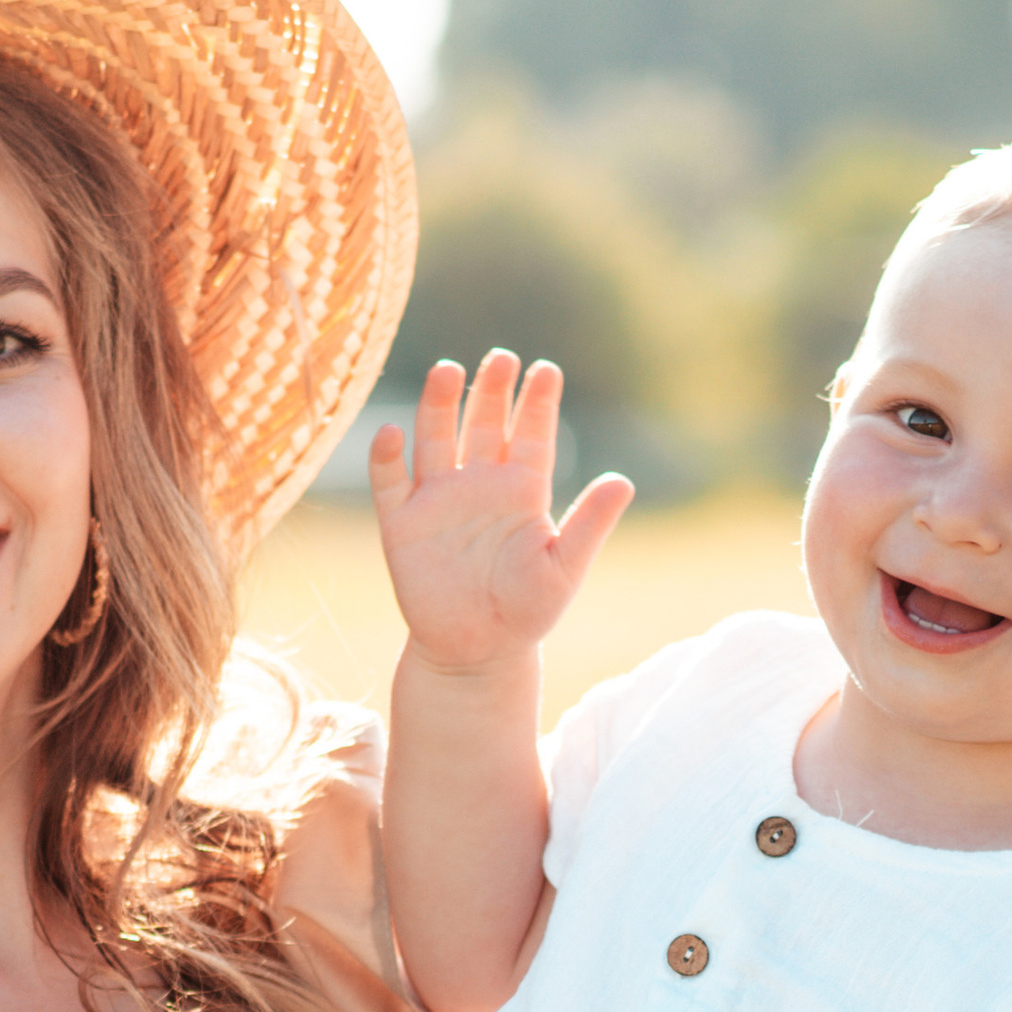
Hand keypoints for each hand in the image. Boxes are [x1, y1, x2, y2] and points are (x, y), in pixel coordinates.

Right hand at [370, 350, 632, 675]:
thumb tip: (623, 480)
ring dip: (439, 406)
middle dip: (492, 390)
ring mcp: (438, 500)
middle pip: (485, 424)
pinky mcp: (402, 524)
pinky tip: (393, 433)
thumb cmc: (527, 613)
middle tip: (502, 358)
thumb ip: (590, 524)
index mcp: (523, 491)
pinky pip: (391, 483)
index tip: (546, 370)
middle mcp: (480, 485)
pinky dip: (387, 458)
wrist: (476, 653)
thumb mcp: (564, 568)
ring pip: (436, 439)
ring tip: (448, 370)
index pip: (532, 435)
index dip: (537, 403)